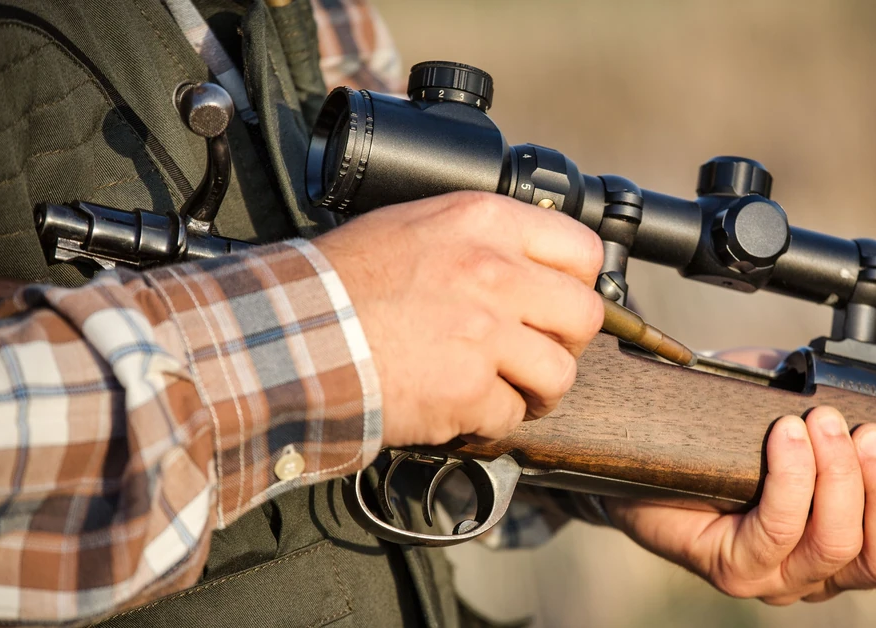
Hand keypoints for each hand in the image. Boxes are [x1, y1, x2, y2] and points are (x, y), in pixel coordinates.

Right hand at [315, 191, 603, 446]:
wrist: (292, 332)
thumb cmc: (340, 281)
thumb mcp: (416, 226)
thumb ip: (480, 240)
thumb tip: (527, 264)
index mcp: (485, 222)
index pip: (582, 250)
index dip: (578, 284)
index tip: (560, 304)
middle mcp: (496, 272)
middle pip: (584, 315)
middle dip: (566, 342)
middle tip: (537, 352)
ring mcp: (486, 333)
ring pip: (560, 373)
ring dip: (537, 389)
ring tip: (506, 389)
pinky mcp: (469, 389)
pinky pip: (510, 415)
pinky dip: (490, 421)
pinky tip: (461, 408)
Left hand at [606, 401, 875, 612]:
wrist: (647, 449)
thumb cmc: (732, 429)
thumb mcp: (802, 403)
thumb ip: (846, 403)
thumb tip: (873, 384)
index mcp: (856, 542)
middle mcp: (822, 571)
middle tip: (874, 434)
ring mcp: (777, 576)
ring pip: (835, 546)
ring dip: (838, 477)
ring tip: (821, 422)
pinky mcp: (732, 568)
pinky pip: (775, 531)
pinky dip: (790, 479)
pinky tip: (785, 437)